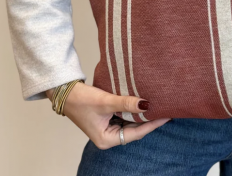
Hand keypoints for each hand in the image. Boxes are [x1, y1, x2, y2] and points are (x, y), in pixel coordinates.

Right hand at [46, 83, 170, 149]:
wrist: (65, 91)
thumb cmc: (81, 99)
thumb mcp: (106, 101)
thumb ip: (126, 103)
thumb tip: (147, 104)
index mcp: (106, 139)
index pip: (136, 133)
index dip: (152, 124)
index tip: (166, 115)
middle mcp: (108, 136)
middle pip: (135, 130)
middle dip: (150, 120)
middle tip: (167, 108)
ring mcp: (108, 128)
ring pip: (131, 123)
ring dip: (142, 114)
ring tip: (160, 105)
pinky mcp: (108, 119)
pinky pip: (125, 116)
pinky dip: (134, 110)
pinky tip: (144, 103)